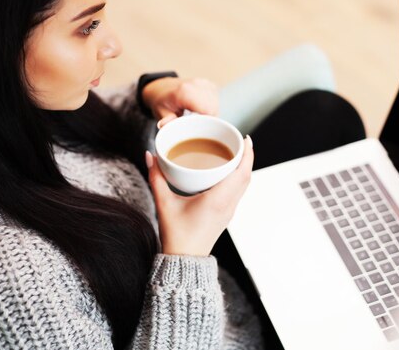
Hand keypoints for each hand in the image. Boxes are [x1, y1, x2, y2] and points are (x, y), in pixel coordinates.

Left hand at [141, 77, 217, 127]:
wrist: (161, 87)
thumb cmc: (162, 101)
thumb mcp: (160, 112)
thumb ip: (166, 120)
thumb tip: (164, 126)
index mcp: (184, 92)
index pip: (208, 110)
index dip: (207, 123)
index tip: (198, 130)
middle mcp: (196, 85)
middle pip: (214, 108)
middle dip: (209, 120)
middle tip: (195, 125)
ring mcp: (203, 83)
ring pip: (216, 105)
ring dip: (210, 114)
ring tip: (196, 116)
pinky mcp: (208, 84)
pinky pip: (216, 100)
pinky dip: (211, 107)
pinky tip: (199, 109)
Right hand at [146, 135, 253, 255]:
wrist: (185, 260)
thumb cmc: (176, 234)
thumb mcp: (164, 203)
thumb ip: (156, 177)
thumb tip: (150, 155)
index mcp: (218, 200)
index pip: (241, 173)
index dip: (247, 154)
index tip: (245, 139)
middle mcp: (228, 204)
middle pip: (246, 176)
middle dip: (246, 156)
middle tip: (238, 140)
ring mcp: (230, 211)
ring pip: (244, 184)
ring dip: (244, 167)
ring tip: (235, 152)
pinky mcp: (227, 215)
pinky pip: (238, 192)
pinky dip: (238, 178)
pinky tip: (228, 171)